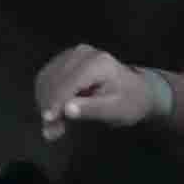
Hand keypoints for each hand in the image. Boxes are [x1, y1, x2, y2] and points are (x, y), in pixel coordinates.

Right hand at [33, 45, 167, 133]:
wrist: (137, 90)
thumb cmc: (130, 102)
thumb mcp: (116, 110)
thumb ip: (92, 109)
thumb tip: (66, 110)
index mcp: (97, 63)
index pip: (68, 83)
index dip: (55, 102)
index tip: (47, 121)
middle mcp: (81, 53)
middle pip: (54, 80)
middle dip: (49, 105)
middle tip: (51, 131)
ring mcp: (72, 54)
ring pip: (47, 79)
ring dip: (45, 102)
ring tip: (53, 125)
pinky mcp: (65, 59)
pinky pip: (48, 78)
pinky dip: (47, 96)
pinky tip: (55, 112)